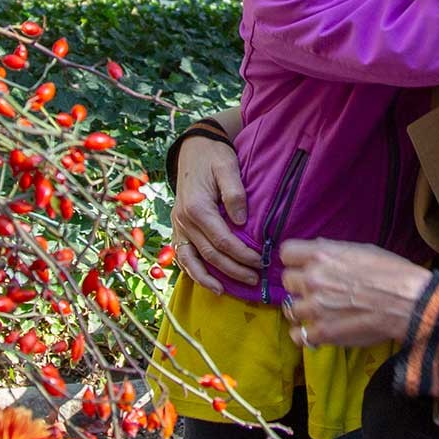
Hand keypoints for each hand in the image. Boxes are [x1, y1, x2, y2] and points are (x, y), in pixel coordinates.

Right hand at [171, 134, 261, 290]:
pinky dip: (192, 271)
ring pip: (191, 260)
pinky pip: (182, 255)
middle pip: (210, 254)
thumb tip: (241, 221)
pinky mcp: (178, 228)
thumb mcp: (227, 166)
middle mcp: (184, 220)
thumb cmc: (214, 156)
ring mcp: (178, 225)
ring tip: (226, 290)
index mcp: (197, 207)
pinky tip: (207, 281)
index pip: (222, 240)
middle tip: (255, 278)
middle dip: (233, 269)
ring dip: (209, 278)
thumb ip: (234, 193)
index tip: (260, 261)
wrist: (193, 148)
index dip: (242, 254)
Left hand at [279, 239, 430, 347]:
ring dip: (304, 310)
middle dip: (301, 285)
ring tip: (320, 312)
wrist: (409, 302)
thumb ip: (333, 251)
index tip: (304, 267)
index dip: (295, 260)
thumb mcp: (361, 249)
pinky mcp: (323, 332)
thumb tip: (316, 250)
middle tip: (318, 291)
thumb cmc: (392, 273)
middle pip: (287, 281)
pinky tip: (316, 331)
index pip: (286, 253)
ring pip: (290, 308)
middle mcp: (313, 279)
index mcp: (322, 255)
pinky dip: (304, 335)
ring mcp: (315, 307)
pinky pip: (297, 335)